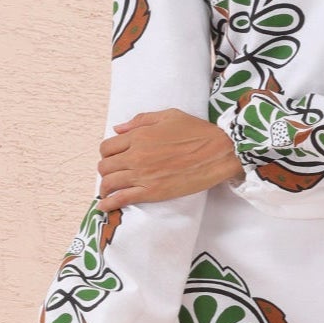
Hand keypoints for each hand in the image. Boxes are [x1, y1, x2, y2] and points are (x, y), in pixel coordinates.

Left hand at [96, 107, 243, 207]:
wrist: (219, 153)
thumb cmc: (197, 132)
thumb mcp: (169, 116)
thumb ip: (141, 120)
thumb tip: (118, 129)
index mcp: (139, 136)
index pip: (107, 147)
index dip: (107, 154)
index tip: (114, 158)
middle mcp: (136, 156)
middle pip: (105, 166)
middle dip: (106, 170)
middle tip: (113, 175)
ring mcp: (142, 175)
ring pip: (109, 183)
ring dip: (105, 188)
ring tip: (107, 192)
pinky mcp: (152, 192)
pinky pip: (122, 199)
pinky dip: (109, 204)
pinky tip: (104, 206)